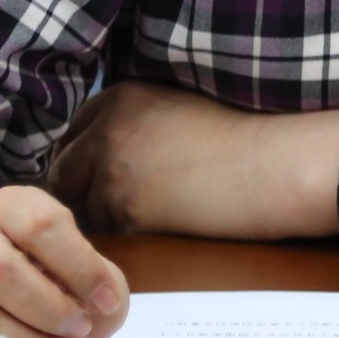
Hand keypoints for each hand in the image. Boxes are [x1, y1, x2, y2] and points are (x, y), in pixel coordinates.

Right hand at [0, 187, 128, 337]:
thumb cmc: (49, 270)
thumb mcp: (79, 260)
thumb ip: (98, 281)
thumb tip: (99, 313)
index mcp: (12, 208)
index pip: (42, 227)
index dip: (81, 268)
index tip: (108, 302)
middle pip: (0, 272)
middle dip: (51, 312)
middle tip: (82, 333)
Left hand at [48, 82, 338, 240]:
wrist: (276, 166)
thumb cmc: (244, 140)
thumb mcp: (178, 108)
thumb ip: (134, 122)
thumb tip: (104, 157)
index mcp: (119, 96)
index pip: (72, 138)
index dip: (82, 167)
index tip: (99, 186)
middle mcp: (107, 127)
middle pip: (62, 172)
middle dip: (78, 196)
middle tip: (108, 216)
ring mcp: (112, 166)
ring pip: (78, 208)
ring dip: (96, 223)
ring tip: (136, 226)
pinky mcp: (125, 207)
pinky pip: (103, 234)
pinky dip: (118, 241)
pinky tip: (150, 235)